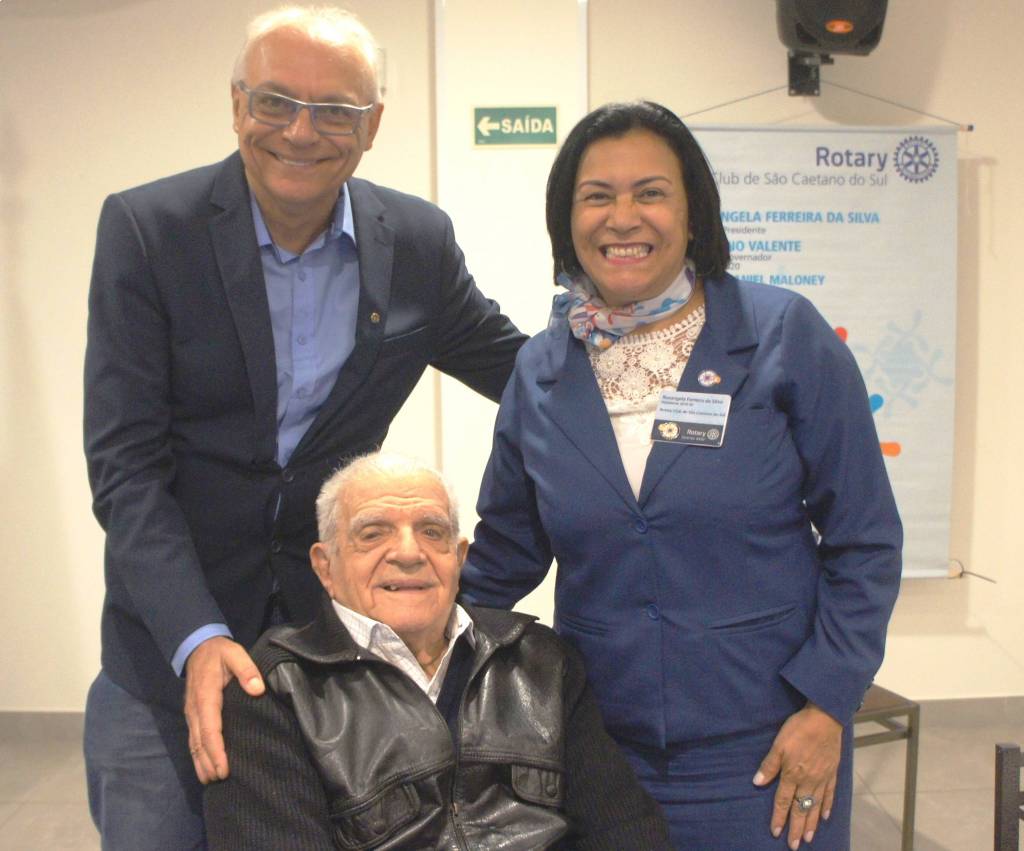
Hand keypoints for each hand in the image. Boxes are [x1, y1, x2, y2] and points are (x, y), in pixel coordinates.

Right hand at [184, 636, 263, 783]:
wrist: (197, 647)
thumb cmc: (219, 653)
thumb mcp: (235, 653)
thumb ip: (247, 669)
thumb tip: (257, 689)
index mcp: (206, 697)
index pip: (210, 729)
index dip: (216, 751)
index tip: (223, 769)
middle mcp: (195, 709)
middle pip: (199, 742)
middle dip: (208, 762)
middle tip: (221, 781)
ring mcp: (191, 714)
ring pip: (193, 743)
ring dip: (200, 763)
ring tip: (211, 781)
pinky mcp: (192, 715)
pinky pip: (193, 739)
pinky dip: (197, 755)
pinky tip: (204, 766)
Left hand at [752, 702, 841, 848]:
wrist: (825, 719)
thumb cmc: (798, 729)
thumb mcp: (779, 744)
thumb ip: (769, 765)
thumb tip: (757, 783)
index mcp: (792, 774)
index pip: (783, 801)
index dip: (778, 817)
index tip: (775, 832)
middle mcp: (808, 781)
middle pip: (801, 809)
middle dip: (797, 828)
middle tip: (794, 845)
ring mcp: (822, 778)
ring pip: (816, 806)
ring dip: (812, 823)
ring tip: (809, 838)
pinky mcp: (832, 773)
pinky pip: (830, 794)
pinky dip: (827, 807)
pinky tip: (825, 817)